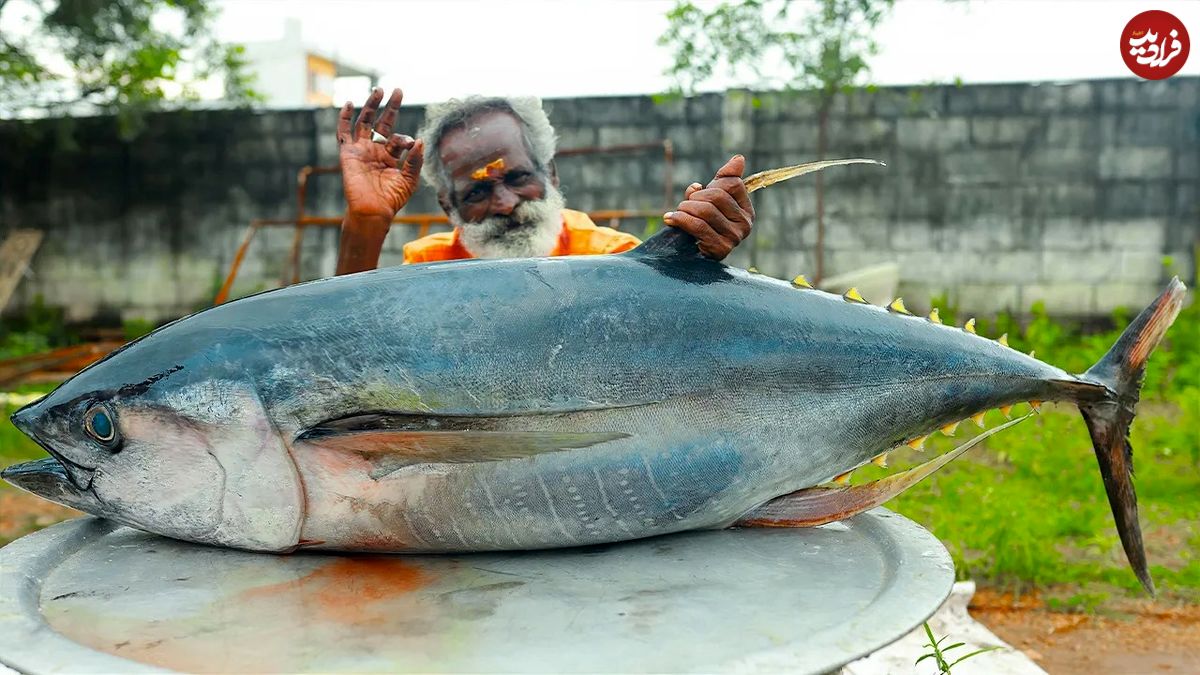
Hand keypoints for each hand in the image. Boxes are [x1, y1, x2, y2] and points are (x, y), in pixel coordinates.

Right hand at [337, 87, 424, 220]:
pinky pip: (343, 132)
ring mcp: (361, 150)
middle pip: (382, 123)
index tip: (411, 143)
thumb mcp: (409, 179)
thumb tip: (420, 140)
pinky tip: (351, 103)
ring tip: (379, 90)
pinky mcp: (348, 153)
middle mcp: (375, 150)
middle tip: (398, 90)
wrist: (373, 211)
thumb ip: (415, 160)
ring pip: (364, 122)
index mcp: (390, 157)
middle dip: (390, 107)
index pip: (398, 138)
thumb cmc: (391, 199)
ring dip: (371, 105)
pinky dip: (345, 117)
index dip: (405, 138)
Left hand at [663, 155, 753, 259]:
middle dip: (695, 197)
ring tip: (677, 213)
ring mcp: (735, 238)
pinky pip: (698, 227)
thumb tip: (739, 158)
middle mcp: (745, 224)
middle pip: (717, 196)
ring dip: (685, 208)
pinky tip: (670, 219)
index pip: (732, 184)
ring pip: (706, 211)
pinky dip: (680, 220)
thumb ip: (723, 179)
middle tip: (684, 204)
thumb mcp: (711, 199)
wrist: (690, 256)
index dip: (711, 184)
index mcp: (746, 209)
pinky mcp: (721, 250)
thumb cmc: (701, 224)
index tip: (698, 192)